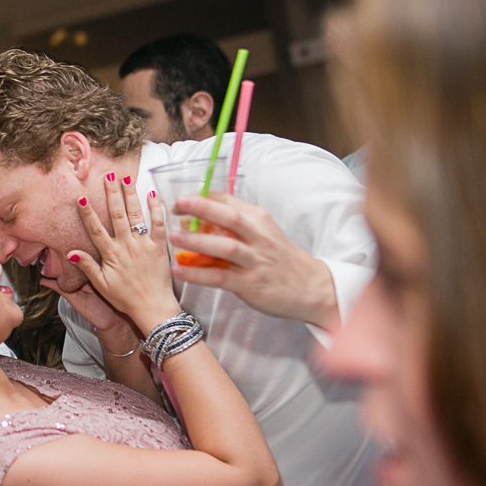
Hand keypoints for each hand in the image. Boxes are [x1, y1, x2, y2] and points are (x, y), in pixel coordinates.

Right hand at [62, 176, 181, 333]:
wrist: (153, 308)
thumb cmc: (126, 299)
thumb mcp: (101, 285)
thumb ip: (87, 266)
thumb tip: (70, 252)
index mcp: (111, 255)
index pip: (96, 229)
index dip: (87, 213)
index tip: (81, 197)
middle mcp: (127, 246)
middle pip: (117, 215)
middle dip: (112, 193)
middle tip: (109, 176)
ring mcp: (144, 245)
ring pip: (136, 215)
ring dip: (131, 194)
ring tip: (127, 178)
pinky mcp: (160, 247)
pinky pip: (159, 224)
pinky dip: (156, 208)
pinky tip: (153, 194)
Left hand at [167, 194, 338, 326]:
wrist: (312, 288)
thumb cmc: (281, 259)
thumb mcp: (264, 233)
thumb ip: (238, 223)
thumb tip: (204, 212)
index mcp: (259, 220)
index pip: (229, 201)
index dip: (203, 198)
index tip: (181, 197)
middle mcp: (259, 237)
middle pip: (229, 217)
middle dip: (201, 208)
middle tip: (175, 205)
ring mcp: (255, 261)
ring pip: (224, 247)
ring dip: (197, 241)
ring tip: (172, 237)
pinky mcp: (250, 284)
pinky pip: (219, 277)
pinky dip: (197, 274)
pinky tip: (179, 270)